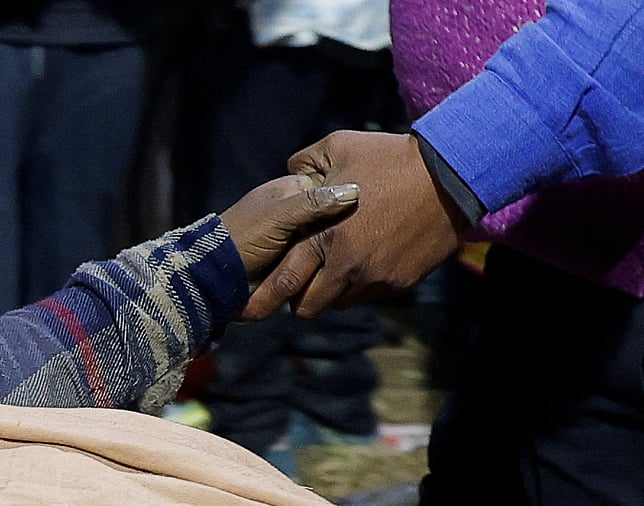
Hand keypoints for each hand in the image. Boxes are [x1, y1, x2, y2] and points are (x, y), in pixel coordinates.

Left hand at [242, 131, 469, 319]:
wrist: (450, 176)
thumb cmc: (390, 157)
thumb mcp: (339, 147)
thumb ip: (306, 164)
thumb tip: (291, 173)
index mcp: (323, 235)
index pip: (284, 281)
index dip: (264, 299)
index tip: (247, 308)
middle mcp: (346, 265)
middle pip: (307, 306)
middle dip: (296, 302)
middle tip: (296, 288)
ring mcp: (375, 277)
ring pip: (339, 303)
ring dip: (330, 292)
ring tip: (333, 269)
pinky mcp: (399, 283)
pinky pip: (370, 295)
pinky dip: (361, 285)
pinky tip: (366, 259)